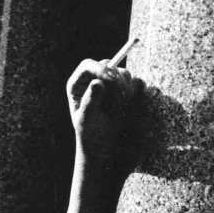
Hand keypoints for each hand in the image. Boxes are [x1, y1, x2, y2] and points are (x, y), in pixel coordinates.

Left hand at [68, 51, 143, 174]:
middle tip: (120, 99)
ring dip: (125, 90)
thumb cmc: (90, 135)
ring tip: (118, 111)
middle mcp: (94, 79)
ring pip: (124, 74)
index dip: (100, 69)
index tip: (111, 79)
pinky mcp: (126, 89)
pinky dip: (134, 94)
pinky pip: (136, 83)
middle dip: (116, 81)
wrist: (105, 147)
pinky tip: (127, 109)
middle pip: (109, 66)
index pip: (88, 65)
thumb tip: (97, 82)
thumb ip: (91, 101)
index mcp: (77, 84)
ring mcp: (111, 83)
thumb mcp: (87, 121)